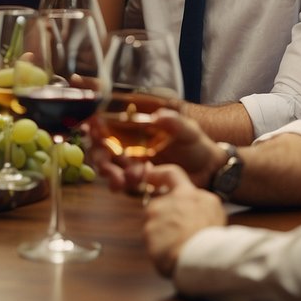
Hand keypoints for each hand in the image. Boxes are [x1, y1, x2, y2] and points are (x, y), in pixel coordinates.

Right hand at [91, 110, 223, 193]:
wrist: (210, 171)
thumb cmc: (197, 145)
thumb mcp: (189, 130)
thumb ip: (175, 122)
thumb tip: (158, 116)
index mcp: (136, 127)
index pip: (109, 124)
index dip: (95, 125)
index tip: (90, 128)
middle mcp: (129, 144)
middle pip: (103, 148)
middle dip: (100, 157)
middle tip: (105, 166)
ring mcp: (131, 162)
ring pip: (109, 166)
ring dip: (110, 173)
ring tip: (121, 180)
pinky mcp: (137, 179)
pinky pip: (123, 181)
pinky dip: (122, 183)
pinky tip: (130, 184)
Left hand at [142, 165, 226, 277]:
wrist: (204, 257)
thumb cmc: (213, 237)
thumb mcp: (213, 210)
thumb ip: (196, 202)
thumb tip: (186, 203)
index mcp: (188, 193)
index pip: (171, 174)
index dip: (159, 173)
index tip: (150, 174)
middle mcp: (168, 200)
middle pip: (159, 204)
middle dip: (164, 218)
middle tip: (180, 234)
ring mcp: (155, 216)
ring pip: (153, 222)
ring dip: (161, 232)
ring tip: (179, 244)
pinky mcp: (147, 232)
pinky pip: (150, 238)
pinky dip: (158, 245)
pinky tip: (172, 251)